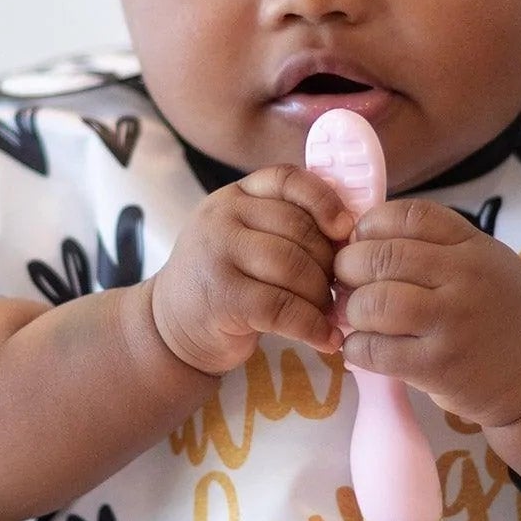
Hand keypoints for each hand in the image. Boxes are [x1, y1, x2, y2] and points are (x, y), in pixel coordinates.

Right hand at [150, 165, 358, 376]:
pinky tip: (325, 340)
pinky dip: (312, 327)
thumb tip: (352, 236)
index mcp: (236, 196)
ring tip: (329, 314)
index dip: (325, 200)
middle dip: (329, 263)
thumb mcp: (246, 239)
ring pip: (294, 267)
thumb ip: (287, 226)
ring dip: (322, 296)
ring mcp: (218, 255)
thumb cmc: (223, 283)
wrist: (169, 328)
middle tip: (340, 289)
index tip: (346, 229)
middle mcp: (222, 217)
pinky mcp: (221, 297)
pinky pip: (283, 307)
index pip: (288, 180)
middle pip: (299, 229)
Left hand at [331, 198, 520, 426]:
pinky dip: (356, 347)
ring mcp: (451, 324)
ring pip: (373, 303)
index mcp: (473, 246)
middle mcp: (464, 278)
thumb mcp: (484, 261)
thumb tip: (361, 235)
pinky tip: (363, 346)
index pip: (409, 215)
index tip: (361, 240)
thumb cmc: (500, 312)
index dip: (371, 224)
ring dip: (352, 309)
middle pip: (381, 257)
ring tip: (357, 315)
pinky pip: (374, 349)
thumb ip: (435, 244)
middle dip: (349, 266)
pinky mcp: (437, 367)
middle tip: (346, 280)